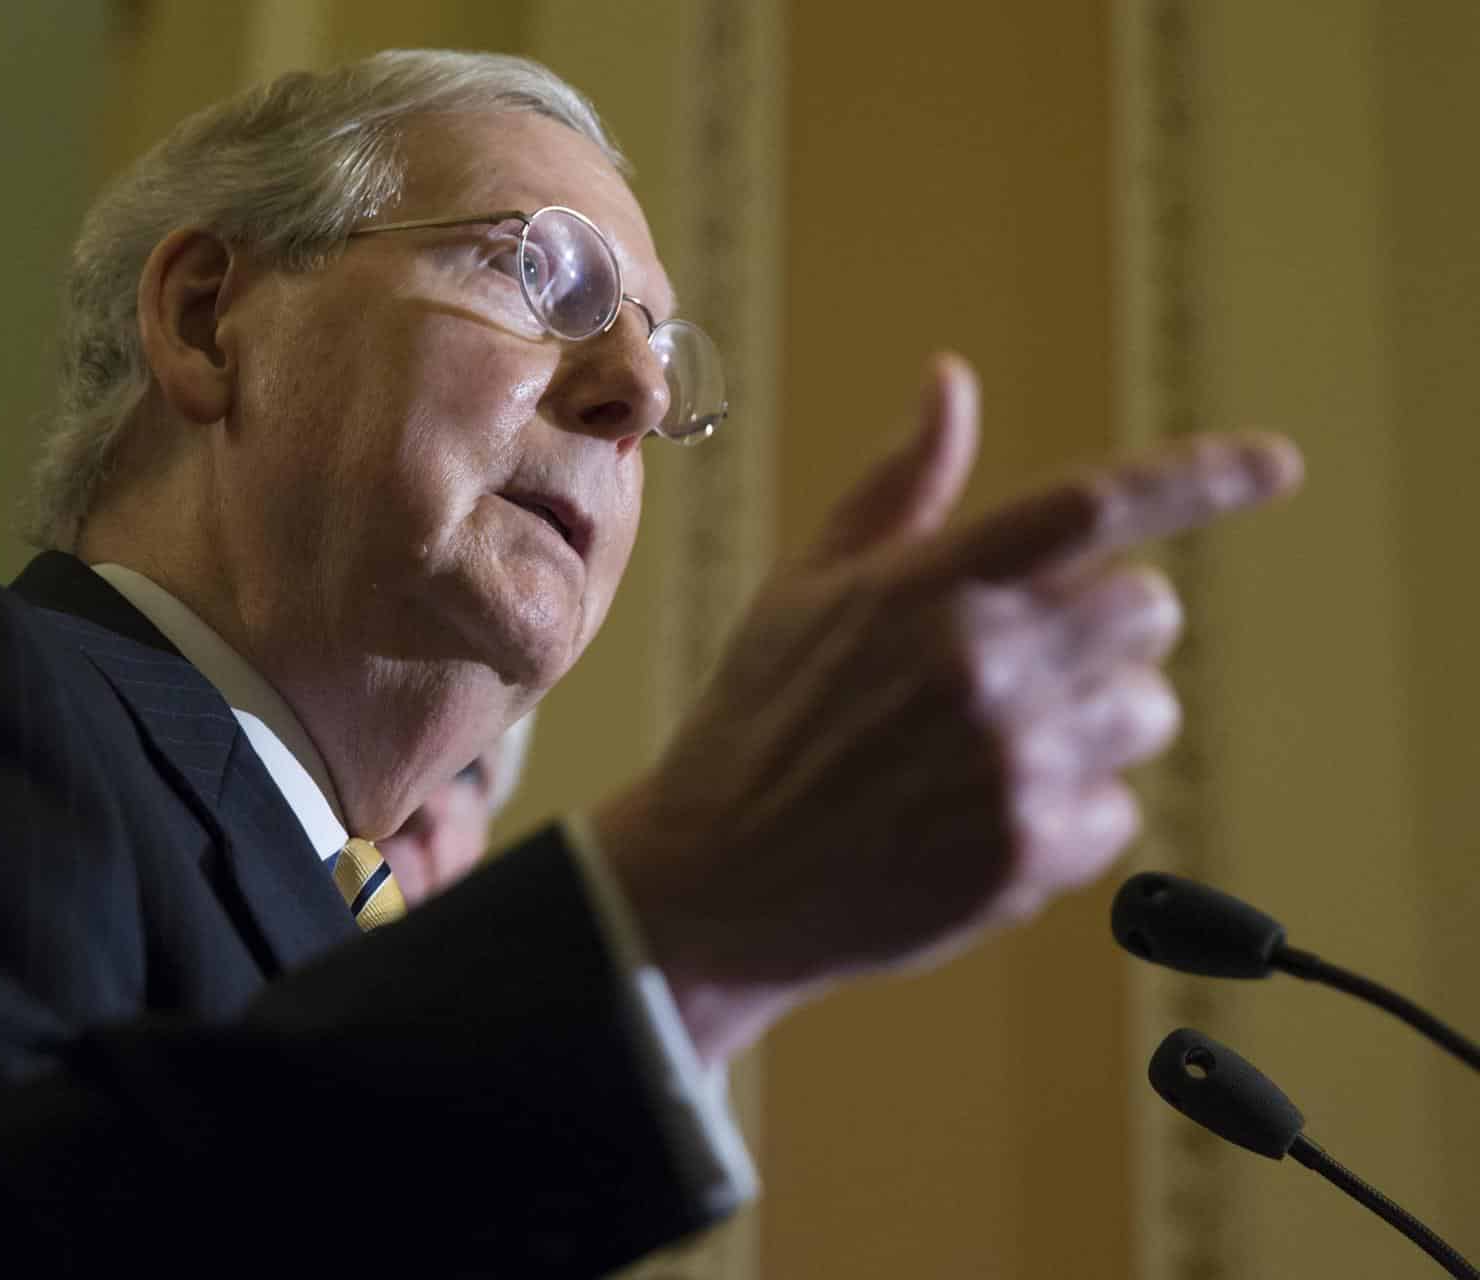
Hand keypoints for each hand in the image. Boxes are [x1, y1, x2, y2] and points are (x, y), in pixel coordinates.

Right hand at [592, 354, 1303, 1062]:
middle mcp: (983, 665)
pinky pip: (1119, 809)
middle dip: (1108, 623)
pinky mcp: (1027, 855)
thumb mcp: (806, 587)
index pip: (1096, 504)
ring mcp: (1012, 765)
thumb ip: (899, 486)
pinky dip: (1072, 808)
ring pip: (1148, 711)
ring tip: (1000, 742)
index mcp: (928, 584)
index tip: (1277, 466)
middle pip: (1147, 609)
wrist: (716, 880)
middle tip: (1032, 655)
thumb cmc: (756, 720)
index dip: (1200, 477)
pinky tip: (983, 811)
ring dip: (1098, 716)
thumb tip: (951, 380)